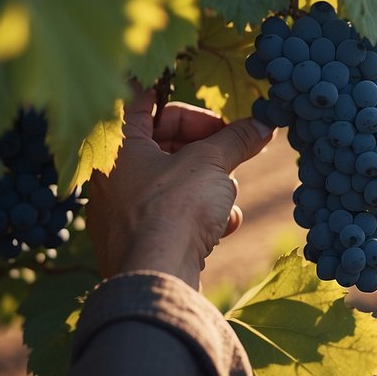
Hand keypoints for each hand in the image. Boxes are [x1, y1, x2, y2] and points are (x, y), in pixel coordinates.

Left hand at [86, 89, 273, 289]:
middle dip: (207, 145)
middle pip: (163, 141)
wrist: (157, 277)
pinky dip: (200, 215)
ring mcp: (123, 209)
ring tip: (228, 194)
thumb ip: (236, 139)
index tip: (214, 108)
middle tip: (238, 146)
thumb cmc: (173, 209)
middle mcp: (112, 174)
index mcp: (115, 144)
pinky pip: (172, 212)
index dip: (181, 98)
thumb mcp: (212, 163)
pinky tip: (223, 226)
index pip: (142, 99)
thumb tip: (264, 123)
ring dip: (209, 183)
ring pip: (174, 179)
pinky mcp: (138, 239)